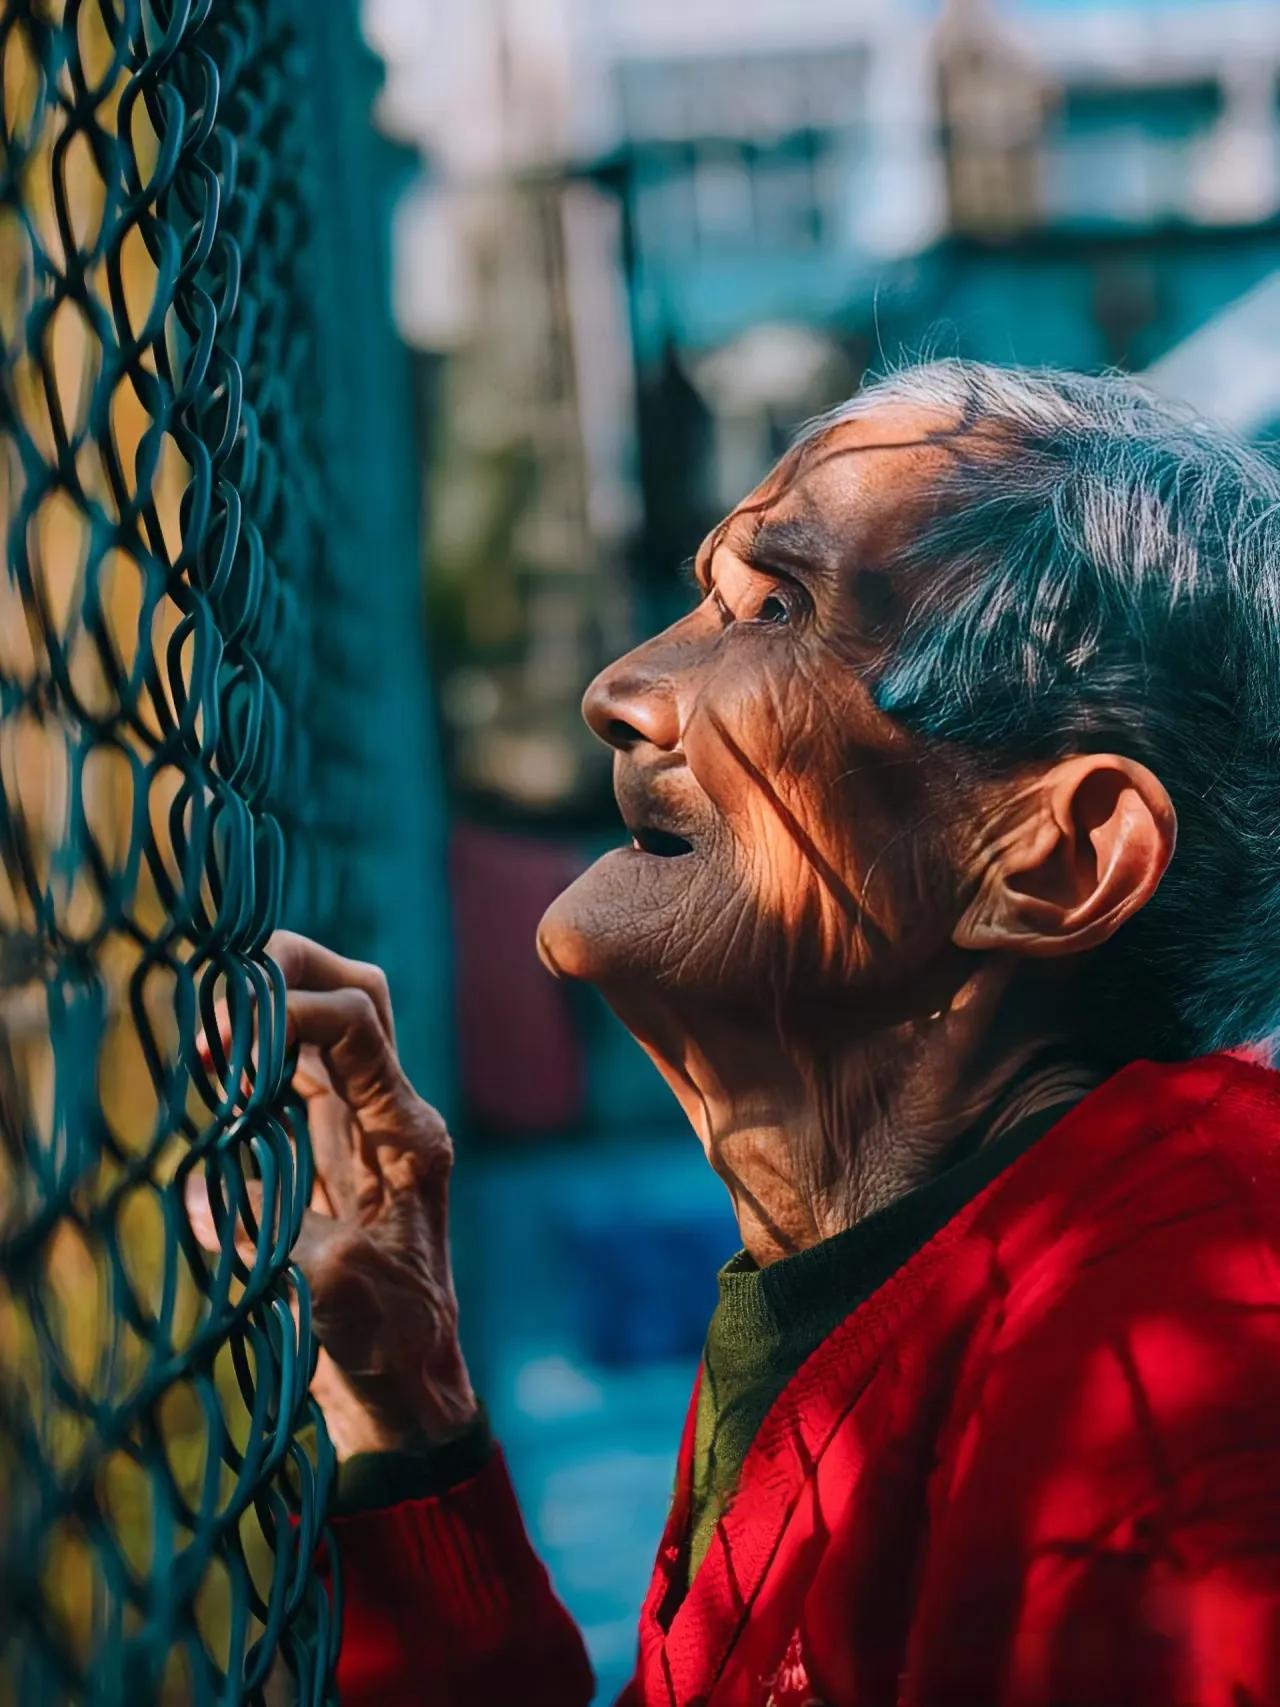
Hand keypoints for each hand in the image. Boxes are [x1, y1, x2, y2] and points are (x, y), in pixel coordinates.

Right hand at [190, 930, 476, 1458]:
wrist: (409, 1388)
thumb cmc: (387, 1345)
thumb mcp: (333, 1290)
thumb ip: (272, 1233)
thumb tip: (204, 1190)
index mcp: (406, 1134)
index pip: (360, 1022)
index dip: (293, 1007)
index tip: (230, 1040)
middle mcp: (392, 1115)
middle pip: (355, 993)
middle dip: (293, 967)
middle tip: (223, 997)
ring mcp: (364, 1129)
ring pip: (328, 1024)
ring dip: (270, 1007)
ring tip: (212, 1032)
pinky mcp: (332, 1153)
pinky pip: (298, 1075)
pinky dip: (257, 1058)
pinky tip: (220, 1072)